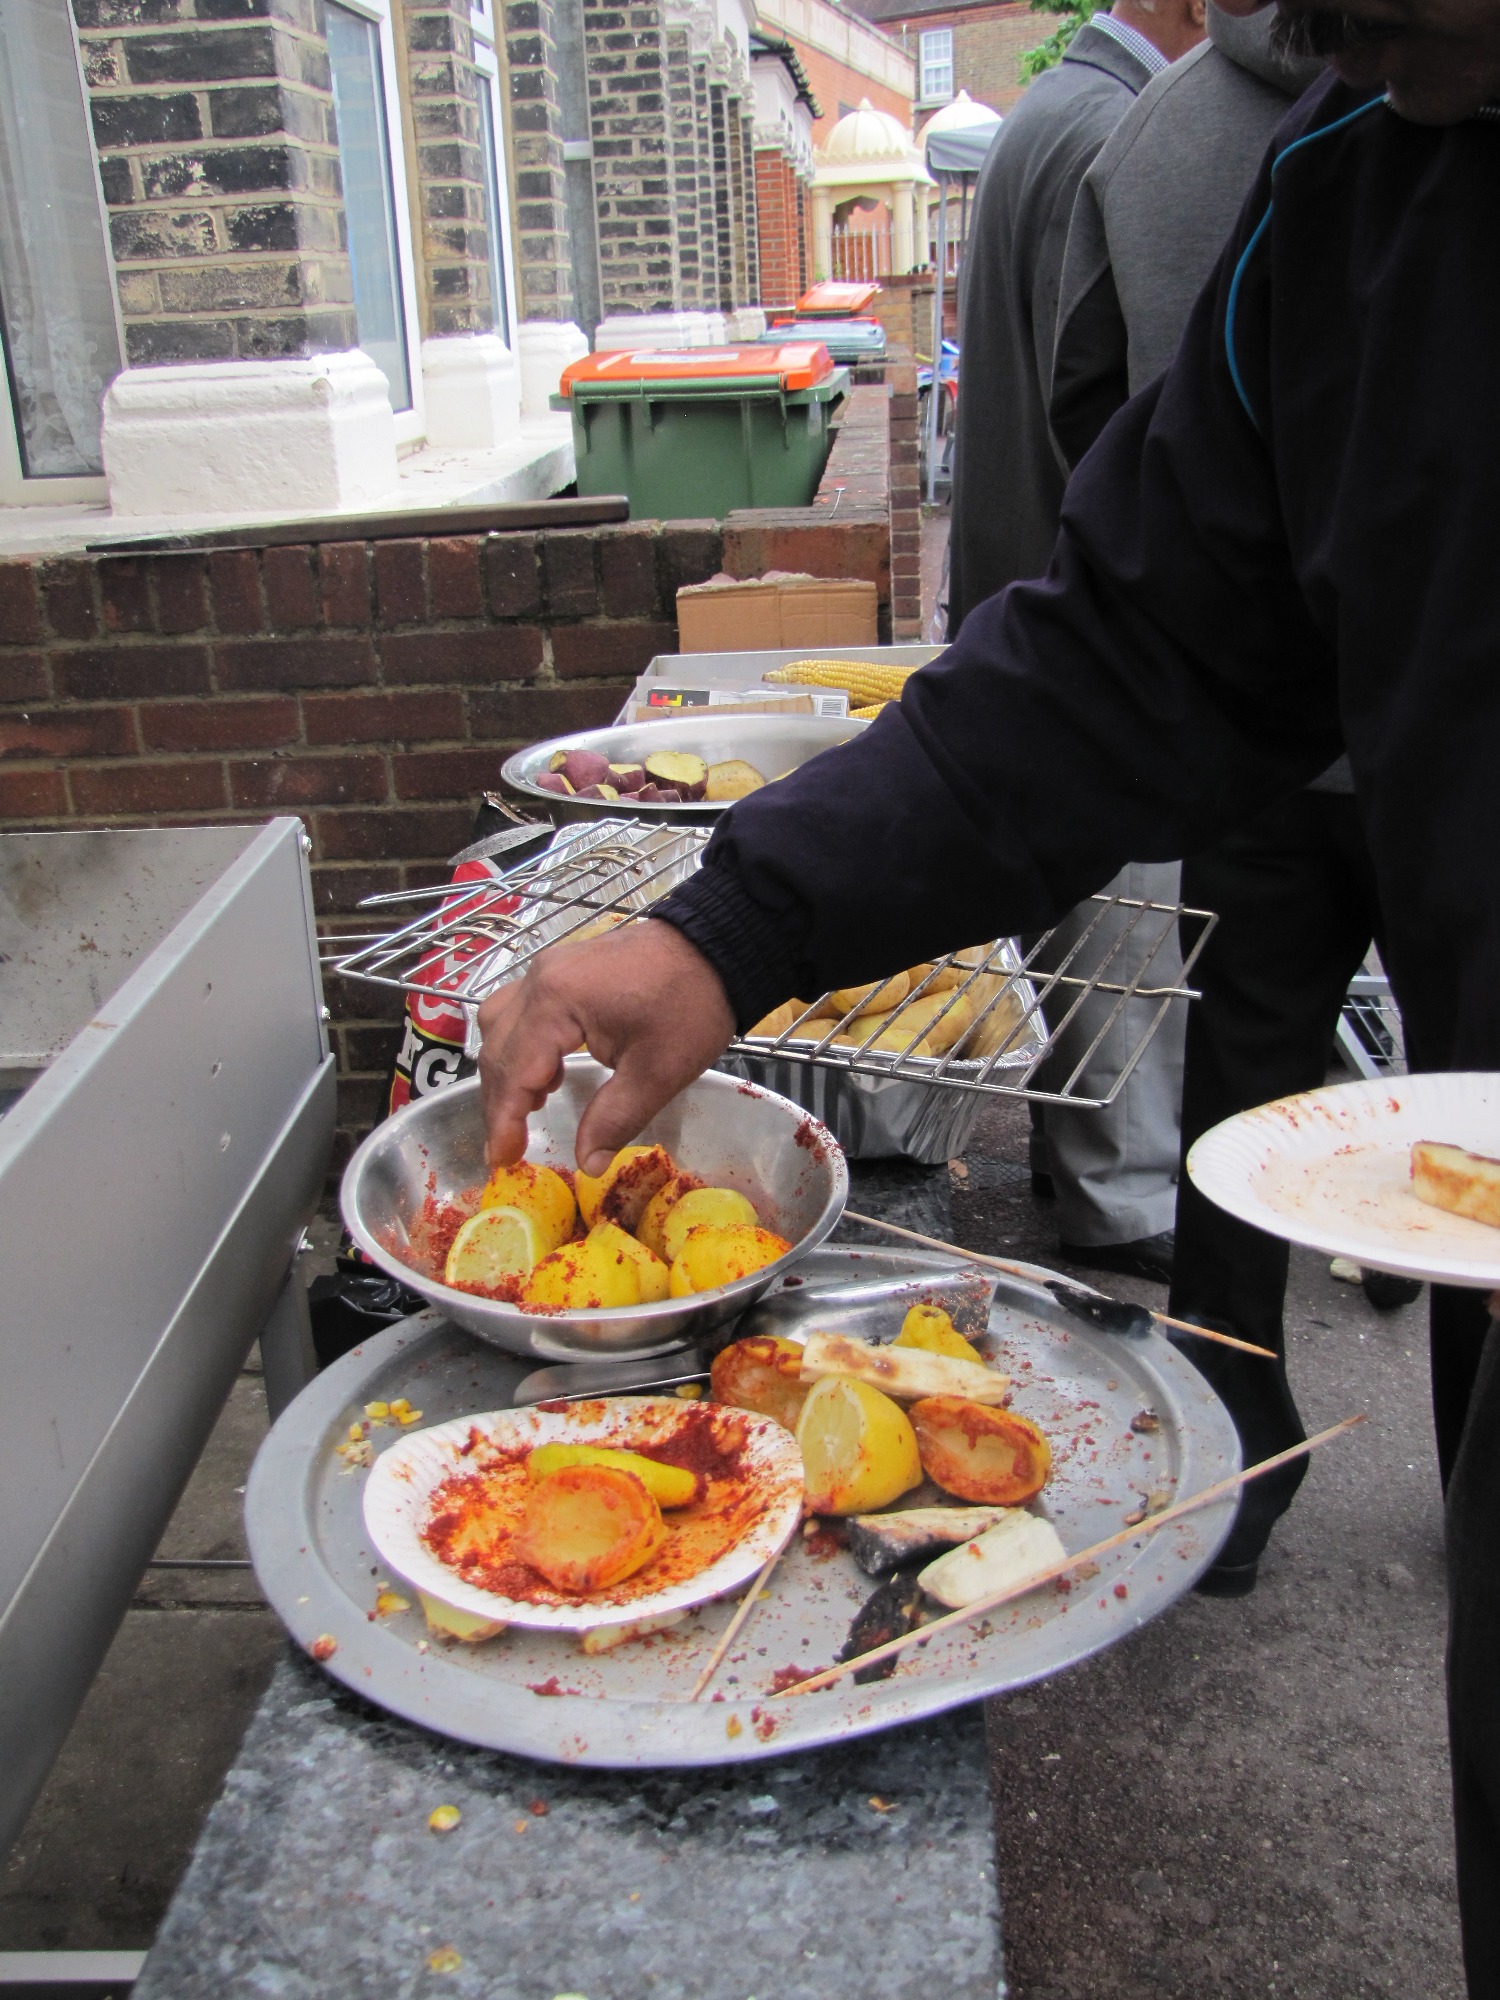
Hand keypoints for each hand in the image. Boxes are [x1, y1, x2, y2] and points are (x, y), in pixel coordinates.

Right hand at [476, 918, 736, 1173]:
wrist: (717, 945)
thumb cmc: (690, 1004)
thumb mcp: (657, 1072)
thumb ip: (614, 1120)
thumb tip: (586, 1164)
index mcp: (556, 1002)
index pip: (514, 1070)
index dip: (504, 1120)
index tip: (502, 1160)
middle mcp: (540, 980)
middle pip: (498, 1047)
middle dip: (499, 1101)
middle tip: (509, 1147)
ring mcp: (548, 969)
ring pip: (502, 1025)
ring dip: (506, 1071)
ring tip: (525, 1112)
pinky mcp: (563, 969)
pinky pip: (522, 1010)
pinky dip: (522, 1046)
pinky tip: (547, 1074)